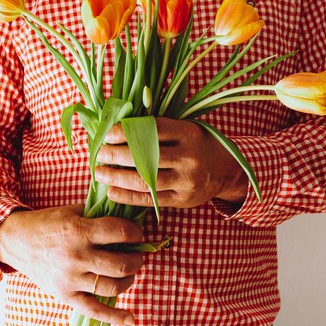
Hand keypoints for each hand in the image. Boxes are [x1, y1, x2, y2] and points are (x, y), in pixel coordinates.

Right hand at [0, 204, 143, 325]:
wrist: (18, 242)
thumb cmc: (49, 224)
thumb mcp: (73, 211)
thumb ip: (99, 214)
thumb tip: (129, 216)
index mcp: (79, 231)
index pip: (120, 232)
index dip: (135, 232)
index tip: (137, 234)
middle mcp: (77, 256)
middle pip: (121, 264)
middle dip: (137, 259)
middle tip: (137, 254)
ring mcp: (71, 279)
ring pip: (113, 286)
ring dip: (129, 279)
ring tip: (128, 272)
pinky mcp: (66, 295)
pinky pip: (94, 310)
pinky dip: (114, 317)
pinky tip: (130, 318)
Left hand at [95, 117, 247, 207]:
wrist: (226, 171)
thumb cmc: (198, 145)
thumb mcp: (186, 129)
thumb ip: (159, 129)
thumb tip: (119, 127)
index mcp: (188, 133)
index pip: (152, 130)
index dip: (127, 132)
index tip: (108, 134)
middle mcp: (189, 157)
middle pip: (146, 156)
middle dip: (117, 155)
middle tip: (99, 154)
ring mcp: (186, 180)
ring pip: (146, 180)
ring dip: (118, 177)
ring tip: (99, 173)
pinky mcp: (182, 199)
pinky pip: (151, 199)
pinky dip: (128, 196)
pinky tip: (112, 191)